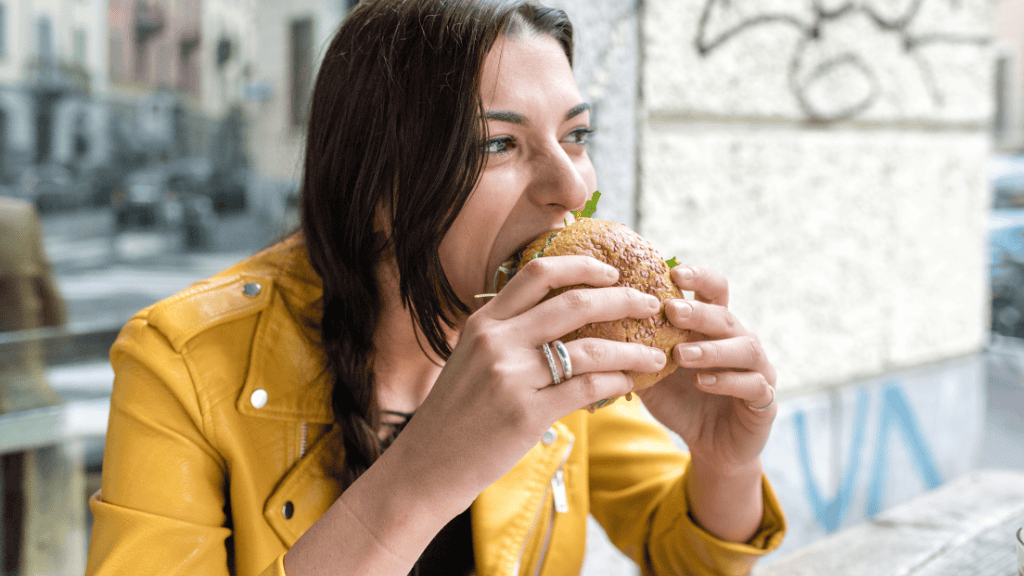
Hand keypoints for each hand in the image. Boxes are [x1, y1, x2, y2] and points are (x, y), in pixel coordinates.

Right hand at [393, 255, 667, 510]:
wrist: (427, 464)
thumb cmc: (455, 412)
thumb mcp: (471, 358)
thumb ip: (507, 334)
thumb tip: (559, 316)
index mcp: (484, 321)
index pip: (537, 273)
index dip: (581, 265)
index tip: (610, 271)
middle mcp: (496, 341)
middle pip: (573, 303)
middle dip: (622, 299)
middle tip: (650, 305)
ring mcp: (510, 377)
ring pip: (589, 349)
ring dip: (632, 350)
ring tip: (656, 355)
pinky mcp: (525, 414)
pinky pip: (586, 389)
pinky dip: (616, 382)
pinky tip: (630, 384)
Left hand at [635, 265, 776, 471]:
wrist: (710, 447)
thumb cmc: (681, 402)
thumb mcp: (652, 374)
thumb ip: (637, 350)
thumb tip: (597, 324)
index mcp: (714, 328)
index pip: (714, 291)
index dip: (699, 277)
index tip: (674, 272)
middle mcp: (740, 342)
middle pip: (726, 316)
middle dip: (699, 311)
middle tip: (671, 309)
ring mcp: (758, 369)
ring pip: (745, 348)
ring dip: (711, 348)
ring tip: (681, 355)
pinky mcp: (764, 400)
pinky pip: (753, 385)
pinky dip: (727, 381)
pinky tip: (702, 381)